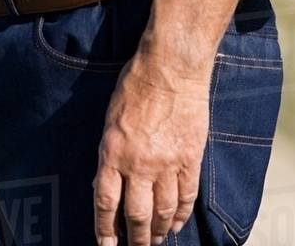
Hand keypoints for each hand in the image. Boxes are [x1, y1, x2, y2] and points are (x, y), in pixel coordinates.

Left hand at [93, 52, 209, 245]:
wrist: (171, 67)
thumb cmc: (137, 83)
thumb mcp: (111, 118)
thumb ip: (110, 151)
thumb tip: (105, 182)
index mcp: (113, 151)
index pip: (105, 202)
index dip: (105, 230)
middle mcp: (138, 163)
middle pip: (136, 215)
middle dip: (135, 239)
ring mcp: (167, 163)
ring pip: (162, 212)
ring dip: (158, 231)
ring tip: (155, 239)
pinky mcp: (190, 159)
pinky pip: (186, 197)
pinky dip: (181, 215)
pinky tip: (176, 223)